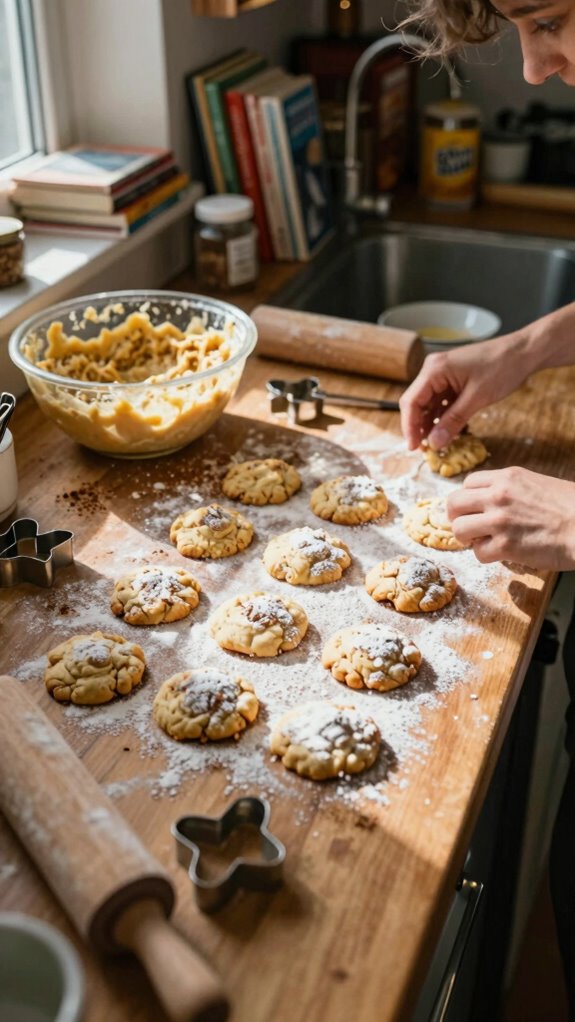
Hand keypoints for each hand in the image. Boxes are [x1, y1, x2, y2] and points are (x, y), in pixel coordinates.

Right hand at [399, 334, 529, 450]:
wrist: (524, 352)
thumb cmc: (502, 367)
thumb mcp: (477, 398)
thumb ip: (453, 421)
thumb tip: (435, 443)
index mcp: (434, 370)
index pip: (411, 401)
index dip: (409, 427)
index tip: (414, 447)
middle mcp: (434, 370)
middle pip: (417, 403)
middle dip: (419, 427)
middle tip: (426, 449)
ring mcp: (443, 375)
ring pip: (429, 404)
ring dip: (432, 424)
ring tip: (437, 444)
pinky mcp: (454, 380)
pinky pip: (442, 402)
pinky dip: (444, 417)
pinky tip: (449, 431)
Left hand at [447, 467, 574, 569]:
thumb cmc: (570, 508)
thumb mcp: (538, 484)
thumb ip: (512, 489)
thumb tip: (493, 501)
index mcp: (507, 477)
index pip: (467, 483)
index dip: (468, 499)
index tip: (475, 509)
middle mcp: (498, 495)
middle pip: (454, 504)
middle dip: (458, 518)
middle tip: (470, 527)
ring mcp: (499, 520)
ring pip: (459, 529)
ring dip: (469, 538)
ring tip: (484, 541)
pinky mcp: (505, 546)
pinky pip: (478, 553)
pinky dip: (486, 556)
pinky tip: (501, 554)